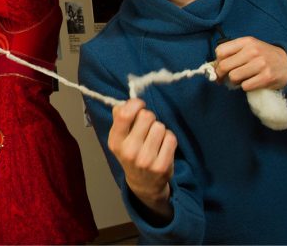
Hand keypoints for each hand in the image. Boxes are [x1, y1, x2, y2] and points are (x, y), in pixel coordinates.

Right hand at [108, 99, 175, 220]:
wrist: (143, 183)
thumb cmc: (131, 152)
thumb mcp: (119, 137)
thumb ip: (119, 117)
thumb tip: (127, 102)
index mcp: (115, 141)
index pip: (124, 114)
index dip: (135, 104)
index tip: (139, 106)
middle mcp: (129, 151)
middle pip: (146, 116)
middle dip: (149, 117)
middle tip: (147, 126)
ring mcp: (146, 160)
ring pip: (160, 126)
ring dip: (159, 129)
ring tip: (154, 138)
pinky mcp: (162, 166)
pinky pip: (171, 138)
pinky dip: (169, 138)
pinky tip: (162, 146)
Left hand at [214, 36, 286, 90]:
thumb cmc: (264, 56)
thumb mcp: (250, 47)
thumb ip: (233, 53)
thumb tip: (213, 67)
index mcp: (246, 42)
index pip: (220, 51)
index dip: (217, 62)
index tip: (219, 67)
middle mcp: (253, 51)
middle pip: (224, 66)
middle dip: (221, 74)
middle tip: (223, 78)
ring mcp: (260, 64)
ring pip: (233, 77)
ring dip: (234, 81)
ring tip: (241, 79)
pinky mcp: (266, 77)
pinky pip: (245, 86)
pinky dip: (245, 86)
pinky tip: (251, 82)